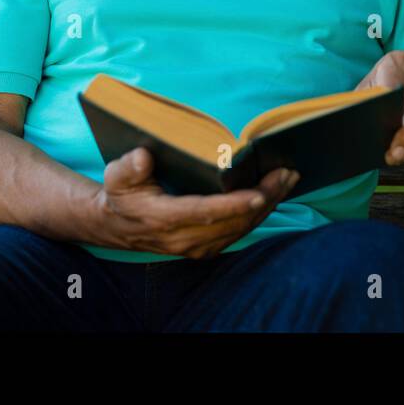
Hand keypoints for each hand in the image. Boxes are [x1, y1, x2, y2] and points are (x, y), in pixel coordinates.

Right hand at [92, 147, 298, 259]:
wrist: (116, 225)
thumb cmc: (121, 194)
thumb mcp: (116, 176)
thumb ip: (129, 167)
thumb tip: (143, 157)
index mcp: (164, 218)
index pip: (205, 213)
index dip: (234, 205)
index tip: (259, 194)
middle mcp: (184, 238)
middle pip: (233, 222)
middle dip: (264, 198)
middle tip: (286, 174)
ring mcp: (196, 246)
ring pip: (241, 229)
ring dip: (268, 205)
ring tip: (287, 179)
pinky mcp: (206, 247)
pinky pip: (238, 232)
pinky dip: (259, 214)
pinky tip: (273, 194)